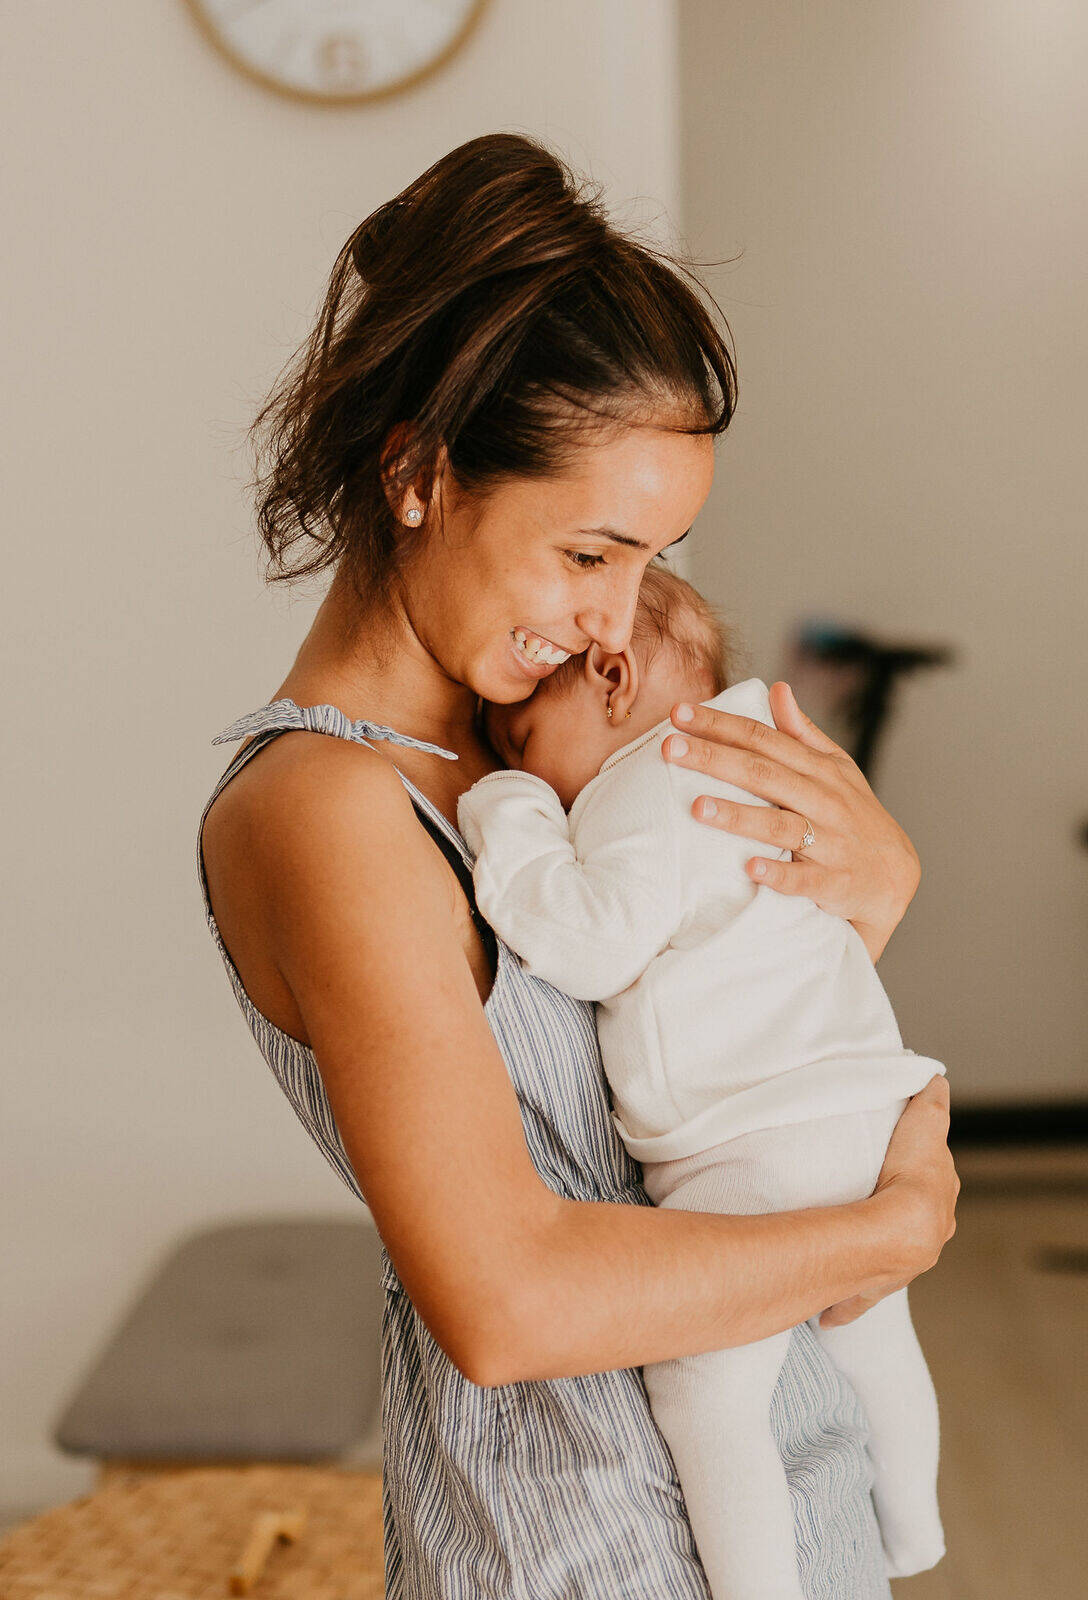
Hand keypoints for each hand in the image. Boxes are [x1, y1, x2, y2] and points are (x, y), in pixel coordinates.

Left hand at [661, 682, 920, 959]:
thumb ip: (803, 732)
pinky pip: (803, 879)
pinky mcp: (833, 884)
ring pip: (780, 826)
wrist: (896, 875)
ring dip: (739, 816)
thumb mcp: (838, 768)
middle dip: (715, 759)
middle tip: (669, 749)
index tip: (678, 713)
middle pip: (764, 774)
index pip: (763, 739)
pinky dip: (778, 874)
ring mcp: (830, 843)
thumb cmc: (856, 815)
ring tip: (696, 808)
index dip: (721, 724)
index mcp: (818, 769)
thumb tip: (777, 688)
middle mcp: (824, 800)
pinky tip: (749, 868)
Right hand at [819, 1076, 959, 1326]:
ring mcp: (898, 1269)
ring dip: (875, 1254)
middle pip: (916, 1225)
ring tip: (852, 1243)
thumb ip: (929, 1107)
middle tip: (875, 1202)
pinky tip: (828, 1316)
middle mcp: (926, 1241)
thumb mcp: (922, 1130)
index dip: (920, 1178)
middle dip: (901, 1215)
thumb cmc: (909, 1180)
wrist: (899, 1231)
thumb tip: (936, 1080)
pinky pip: (853, 1302)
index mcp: (939, 1209)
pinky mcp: (864, 1292)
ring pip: (889, 1261)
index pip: (935, 1190)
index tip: (904, 1173)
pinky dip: (841, 1307)